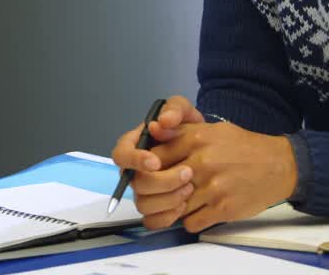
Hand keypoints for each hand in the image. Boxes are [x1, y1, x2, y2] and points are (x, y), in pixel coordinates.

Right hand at [110, 95, 203, 227]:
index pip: (121, 155)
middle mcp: (135, 170)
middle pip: (135, 183)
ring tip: (189, 189)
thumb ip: (174, 109)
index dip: (135, 161)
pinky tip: (183, 206)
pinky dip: (167, 217)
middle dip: (161, 181)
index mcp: (134, 145)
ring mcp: (144, 191)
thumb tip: (160, 122)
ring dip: (167, 200)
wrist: (207, 149)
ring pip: (143, 204)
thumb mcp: (183, 111)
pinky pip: (152, 220)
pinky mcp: (155, 208)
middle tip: (187, 174)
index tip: (155, 161)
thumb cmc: (188, 128)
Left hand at [152, 122, 296, 232]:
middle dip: (154, 192)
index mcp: (196, 139)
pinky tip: (198, 211)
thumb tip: (154, 129)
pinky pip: (190, 222)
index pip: (153, 157)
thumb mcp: (212, 130)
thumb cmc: (243, 147)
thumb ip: (180, 131)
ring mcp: (212, 187)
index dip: (147, 168)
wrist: (278, 165)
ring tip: (180, 203)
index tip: (150, 173)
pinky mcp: (223, 208)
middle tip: (159, 194)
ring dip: (173, 208)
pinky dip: (190, 220)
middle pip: (155, 184)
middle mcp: (201, 162)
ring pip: (172, 206)